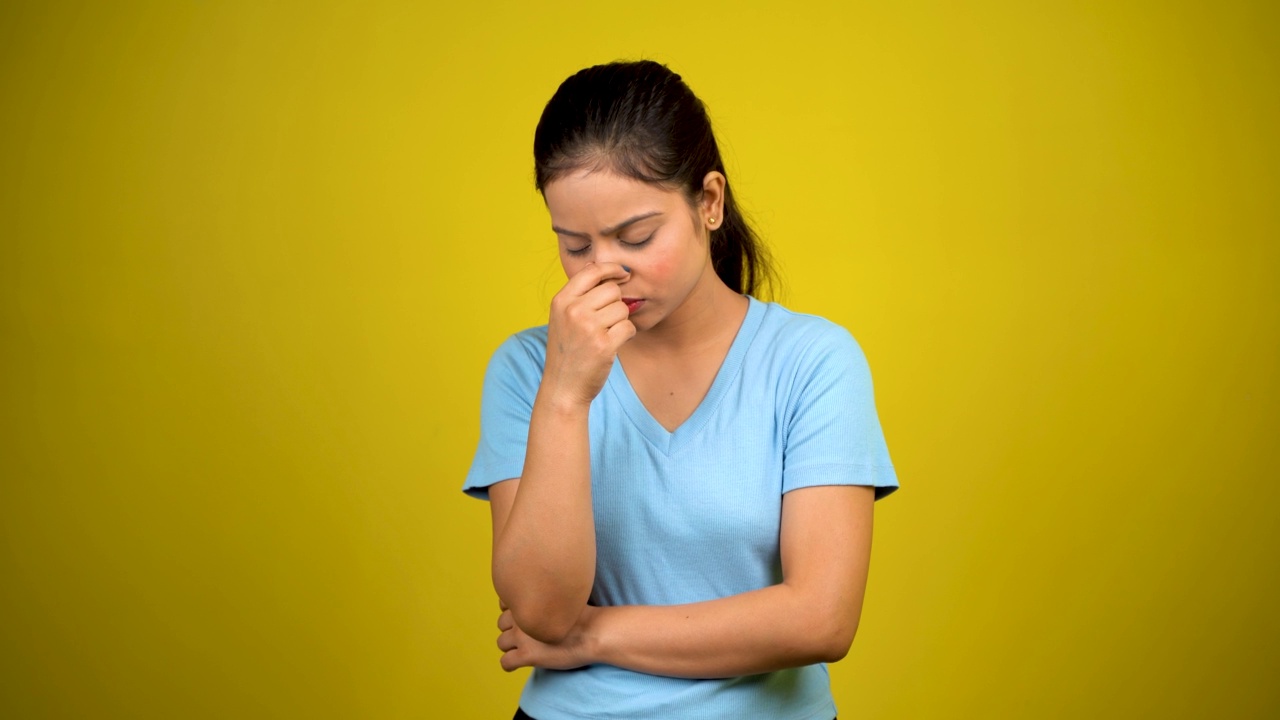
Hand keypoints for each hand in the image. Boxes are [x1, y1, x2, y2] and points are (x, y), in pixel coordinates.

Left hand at [496, 605, 597, 671]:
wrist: (593, 631)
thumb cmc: (584, 615)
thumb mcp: (560, 598)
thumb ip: (543, 599)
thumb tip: (537, 603)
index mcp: (528, 600)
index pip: (504, 604)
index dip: (513, 612)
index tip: (523, 618)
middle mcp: (521, 617)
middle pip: (501, 624)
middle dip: (511, 629)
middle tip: (526, 636)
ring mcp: (522, 637)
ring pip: (501, 643)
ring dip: (510, 647)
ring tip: (524, 650)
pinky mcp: (527, 656)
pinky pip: (505, 662)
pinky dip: (510, 664)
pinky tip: (519, 664)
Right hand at [541, 262, 634, 408]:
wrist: (564, 387)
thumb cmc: (567, 351)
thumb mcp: (561, 318)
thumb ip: (577, 294)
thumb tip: (597, 266)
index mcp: (561, 301)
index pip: (592, 271)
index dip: (611, 269)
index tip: (622, 274)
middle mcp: (573, 311)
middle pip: (612, 290)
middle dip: (616, 303)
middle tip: (607, 321)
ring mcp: (588, 328)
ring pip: (622, 309)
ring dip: (621, 321)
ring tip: (607, 335)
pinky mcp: (604, 345)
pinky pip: (629, 327)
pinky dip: (627, 335)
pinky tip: (614, 343)